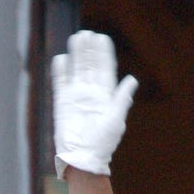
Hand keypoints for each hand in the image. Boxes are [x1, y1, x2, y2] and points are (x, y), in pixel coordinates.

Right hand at [51, 30, 137, 178]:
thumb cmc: (103, 143)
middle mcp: (91, 94)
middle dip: (89, 50)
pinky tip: (62, 58)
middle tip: (87, 34)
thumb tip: (132, 80)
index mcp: (106, 96)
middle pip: (90, 66)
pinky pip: (60, 83)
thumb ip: (122, 98)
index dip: (104, 54)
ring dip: (76, 55)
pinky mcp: (62, 103)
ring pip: (76, 70)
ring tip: (76, 38)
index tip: (102, 39)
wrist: (83, 159)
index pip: (105, 69)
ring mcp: (76, 97)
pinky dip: (60, 70)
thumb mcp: (116, 119)